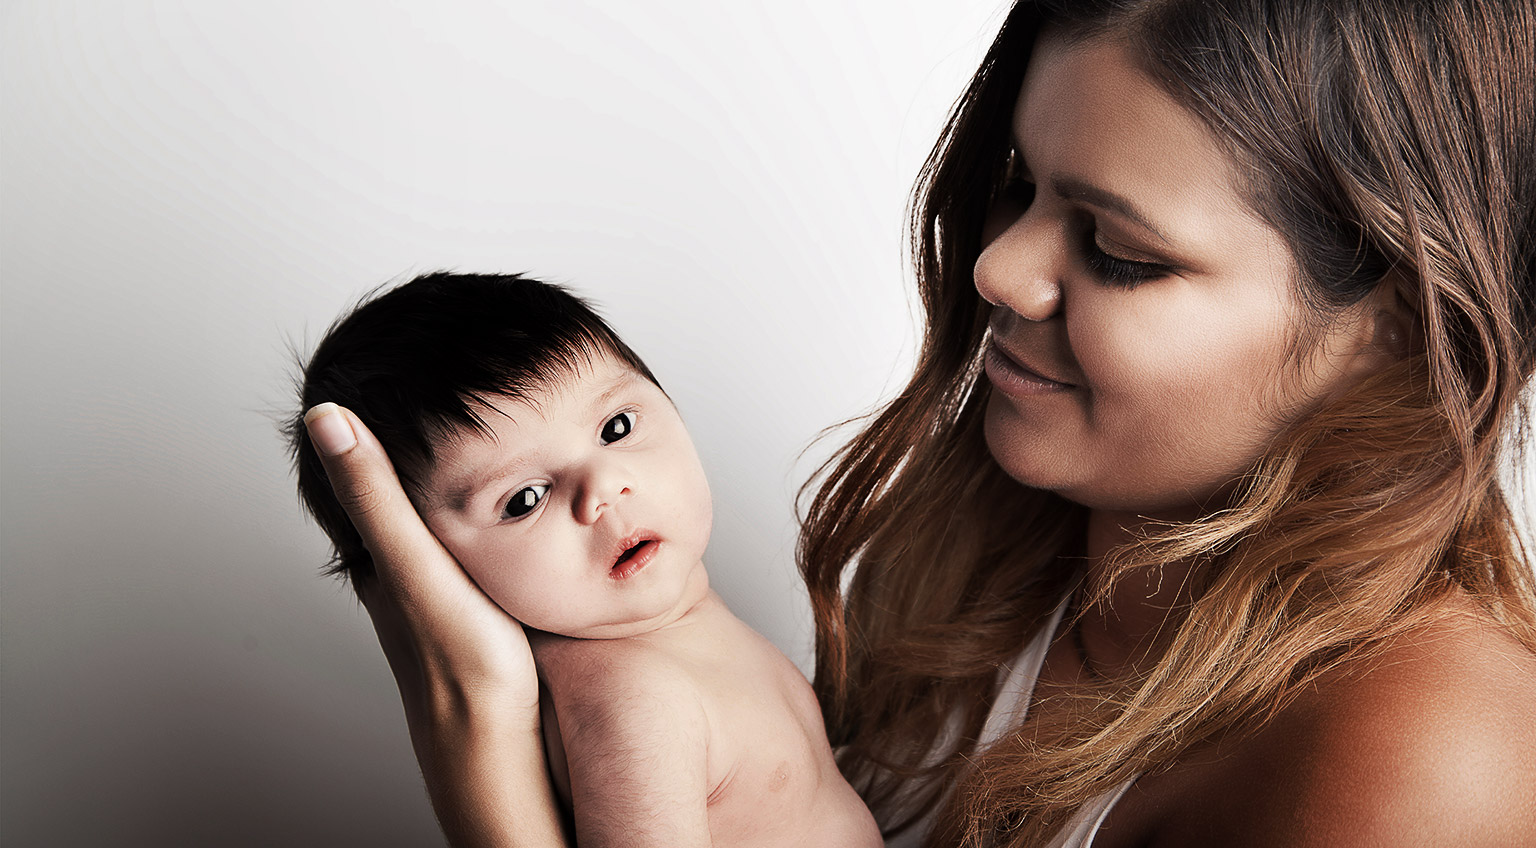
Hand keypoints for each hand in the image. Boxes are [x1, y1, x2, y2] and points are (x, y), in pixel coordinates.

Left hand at [303, 402, 537, 715]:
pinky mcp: (474, 605)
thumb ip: (375, 495)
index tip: (386, 362)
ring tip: (477, 425)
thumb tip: (324, 416)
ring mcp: (436, 590)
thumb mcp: (416, 566)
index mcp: (379, 553)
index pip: (359, 467)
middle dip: (410, 437)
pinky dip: (479, 506)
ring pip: (433, 515)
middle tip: (435, 378)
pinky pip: (466, 538)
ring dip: (450, 473)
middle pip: (394, 489)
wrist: (496, 745)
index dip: (369, 416)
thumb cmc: (461, 663)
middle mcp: (399, 570)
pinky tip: (505, 503)